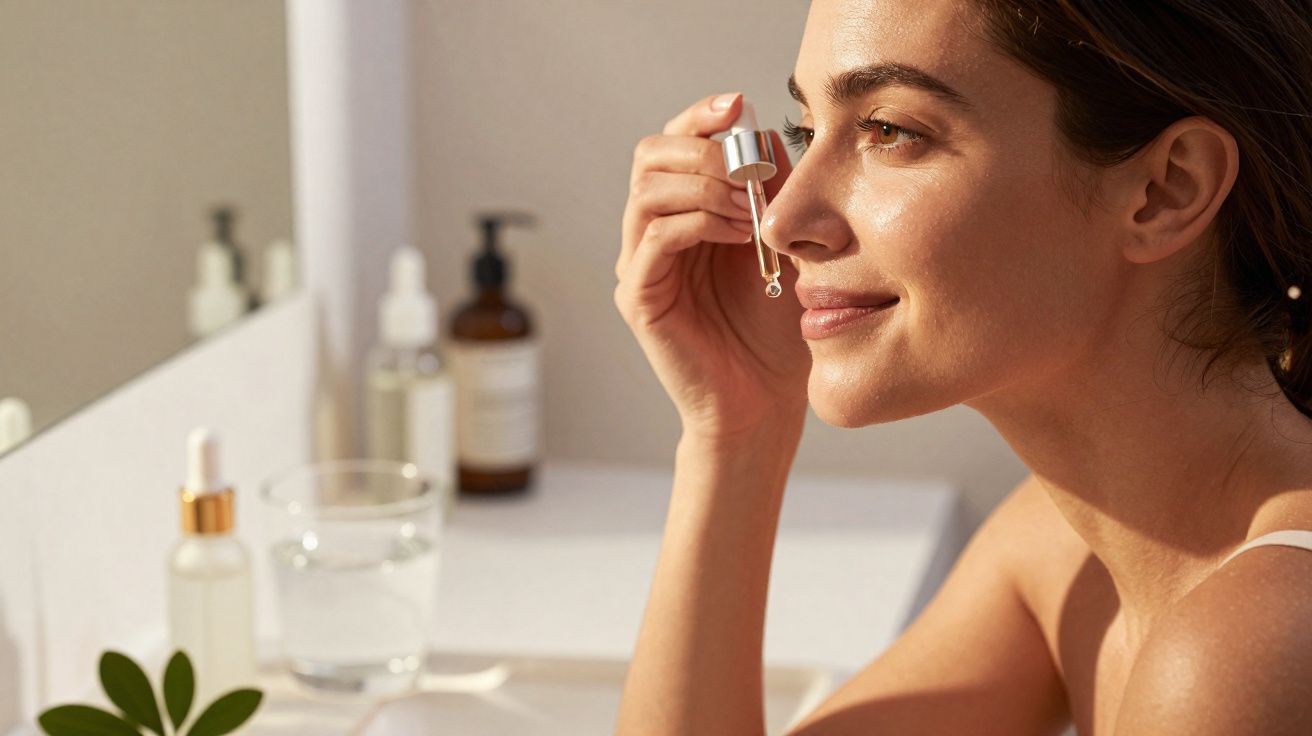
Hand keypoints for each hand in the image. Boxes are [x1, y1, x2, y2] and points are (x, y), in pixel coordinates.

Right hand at [616, 93, 809, 439]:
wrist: (764, 403)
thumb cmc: (776, 331)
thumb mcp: (785, 246)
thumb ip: (774, 193)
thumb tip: (769, 133)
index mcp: (683, 214)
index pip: (672, 144)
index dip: (699, 117)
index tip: (737, 106)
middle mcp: (651, 234)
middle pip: (649, 157)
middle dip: (702, 150)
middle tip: (750, 170)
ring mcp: (641, 266)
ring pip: (648, 192)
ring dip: (705, 186)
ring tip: (752, 209)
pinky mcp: (640, 298)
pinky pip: (655, 238)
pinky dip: (699, 222)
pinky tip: (741, 234)